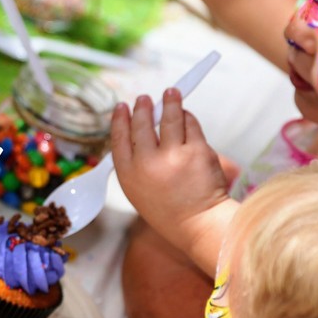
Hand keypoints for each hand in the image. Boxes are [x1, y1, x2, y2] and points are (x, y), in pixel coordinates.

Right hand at [110, 88, 236, 274]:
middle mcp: (146, 163)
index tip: (121, 107)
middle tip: (145, 98)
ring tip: (171, 92)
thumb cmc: (170, 211)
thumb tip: (142, 132)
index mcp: (128, 175)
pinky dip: (187, 117)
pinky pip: (189, 125)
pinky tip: (186, 113)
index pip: (118, 138)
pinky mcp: (195, 150)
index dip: (119, 120)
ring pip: (167, 118)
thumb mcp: (139, 192)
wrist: (199, 225)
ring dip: (168, 101)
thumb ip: (136, 165)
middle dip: (142, 107)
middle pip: (141, 125)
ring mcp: (171, 155)